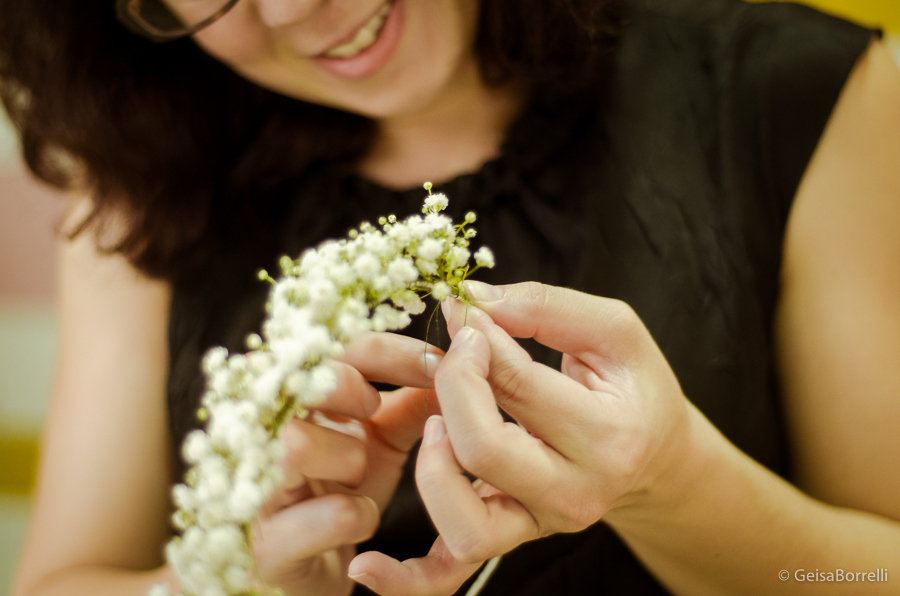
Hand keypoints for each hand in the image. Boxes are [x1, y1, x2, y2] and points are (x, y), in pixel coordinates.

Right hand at [251, 332, 442, 595]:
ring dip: (348, 458)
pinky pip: (330, 514)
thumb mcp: (381, 440)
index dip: (391, 351)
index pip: (333, 348)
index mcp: (290, 399)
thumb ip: (410, 402)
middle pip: (298, 382)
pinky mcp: (269, 546)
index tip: (437, 364)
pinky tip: (357, 518)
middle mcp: (259, 435)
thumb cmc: (341, 492)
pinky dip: (358, 515)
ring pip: (297, 445)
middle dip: (349, 391)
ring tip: (355, 476)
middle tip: (372, 413)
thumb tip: (454, 363)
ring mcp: (256, 491)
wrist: (312, 570)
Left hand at [349, 281, 696, 594]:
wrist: (654, 455)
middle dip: (450, 387)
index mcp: (606, 436)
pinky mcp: (515, 538)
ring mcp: (542, 523)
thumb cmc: (632, 387)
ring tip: (435, 423)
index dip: (474, 340)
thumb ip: (545, 307)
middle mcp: (575, 492)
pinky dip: (407, 578)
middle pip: (481, 449)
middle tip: (451, 352)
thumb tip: (471, 301)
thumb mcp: (612, 331)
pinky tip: (366, 564)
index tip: (461, 311)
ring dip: (432, 468)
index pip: (517, 384)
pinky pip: (453, 570)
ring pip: (464, 522)